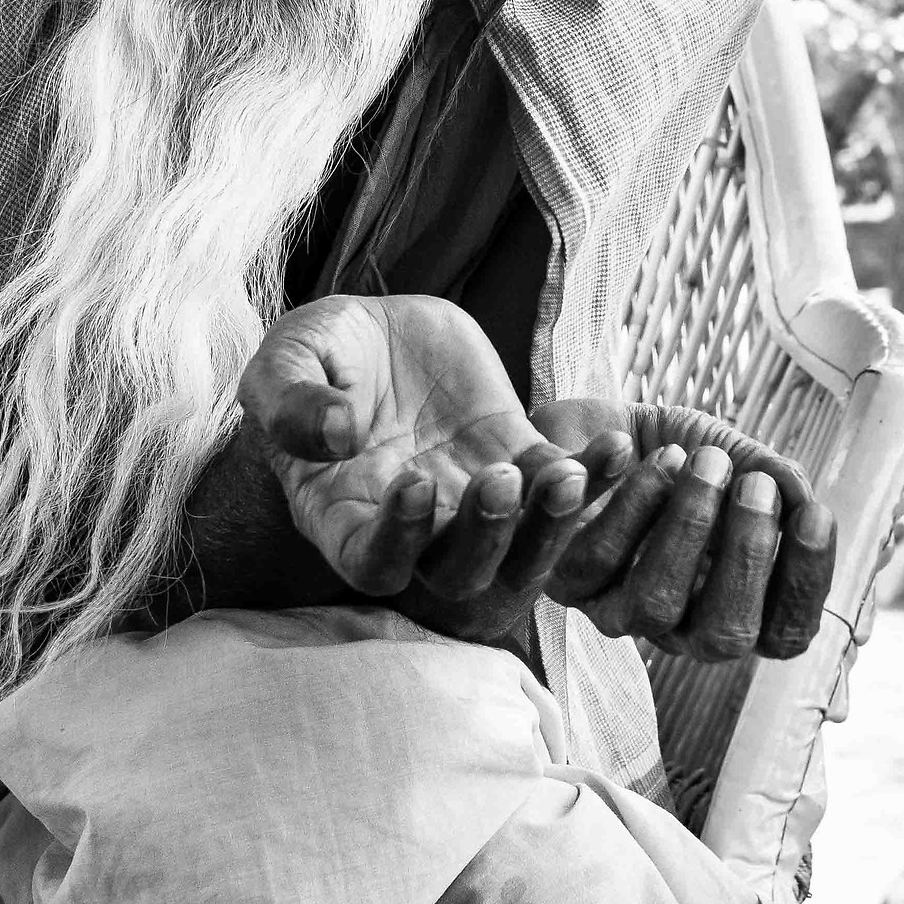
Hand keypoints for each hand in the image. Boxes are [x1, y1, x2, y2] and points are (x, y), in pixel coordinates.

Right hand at [238, 296, 630, 637]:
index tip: (411, 486)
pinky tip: (620, 445)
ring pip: (524, 547)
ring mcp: (473, 501)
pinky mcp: (519, 458)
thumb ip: (290, 402)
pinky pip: (565, 484)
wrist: (373, 331)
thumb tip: (332, 435)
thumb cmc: (314, 358)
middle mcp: (416, 529)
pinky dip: (597, 474)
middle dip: (487, 536)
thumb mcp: (284, 363)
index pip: (373, 564)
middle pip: (460, 573)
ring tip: (568, 474)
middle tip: (497, 479)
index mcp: (344, 517)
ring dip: (552, 522)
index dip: (398, 541)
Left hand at [528, 401, 836, 662]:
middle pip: (723, 635)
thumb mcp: (734, 455)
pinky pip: (595, 561)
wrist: (595, 422)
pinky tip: (645, 453)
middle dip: (747, 558)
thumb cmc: (677, 452)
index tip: (815, 512)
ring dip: (687, 528)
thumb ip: (772, 476)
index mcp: (733, 605)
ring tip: (703, 460)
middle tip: (754, 485)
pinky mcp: (565, 582)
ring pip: (655, 603)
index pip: (783, 633)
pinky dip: (629, 504)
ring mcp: (619, 611)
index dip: (805, 584)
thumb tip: (801, 495)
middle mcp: (680, 625)